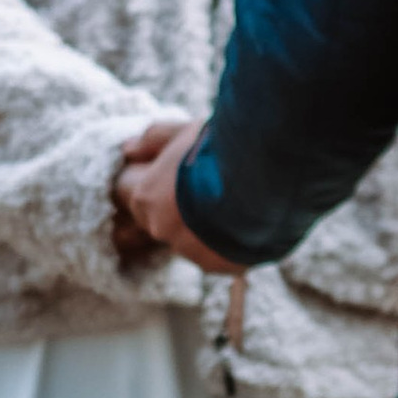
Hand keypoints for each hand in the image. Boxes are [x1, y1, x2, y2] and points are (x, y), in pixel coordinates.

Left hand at [114, 116, 242, 274]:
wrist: (269, 181)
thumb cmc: (222, 150)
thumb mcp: (186, 131)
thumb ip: (153, 140)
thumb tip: (129, 149)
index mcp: (145, 197)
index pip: (128, 191)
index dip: (150, 175)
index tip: (173, 164)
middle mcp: (161, 229)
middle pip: (159, 217)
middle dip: (174, 204)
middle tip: (205, 180)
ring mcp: (190, 252)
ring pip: (189, 238)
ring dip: (202, 225)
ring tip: (232, 200)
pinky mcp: (219, 266)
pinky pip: (217, 254)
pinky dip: (226, 241)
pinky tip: (245, 221)